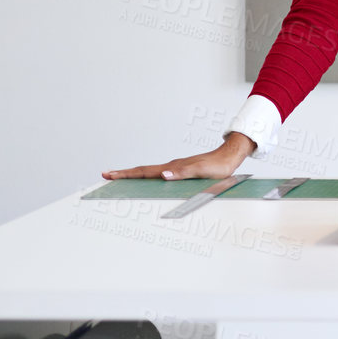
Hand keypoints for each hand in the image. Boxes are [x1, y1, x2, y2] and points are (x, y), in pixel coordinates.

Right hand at [102, 132, 254, 180]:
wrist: (230, 157)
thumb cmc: (218, 166)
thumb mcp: (201, 171)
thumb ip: (182, 173)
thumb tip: (163, 175)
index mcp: (173, 167)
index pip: (144, 171)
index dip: (126, 174)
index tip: (109, 175)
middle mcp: (171, 167)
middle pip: (143, 171)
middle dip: (124, 174)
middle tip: (106, 176)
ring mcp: (175, 168)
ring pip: (150, 172)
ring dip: (134, 175)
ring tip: (120, 179)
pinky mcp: (181, 170)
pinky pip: (159, 174)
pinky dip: (147, 177)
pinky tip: (147, 181)